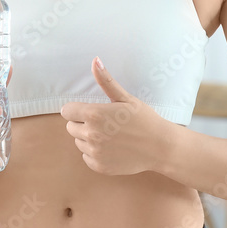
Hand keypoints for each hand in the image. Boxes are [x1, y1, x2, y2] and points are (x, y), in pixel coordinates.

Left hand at [60, 57, 169, 175]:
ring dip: (88, 138)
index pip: (66, 111)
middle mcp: (91, 134)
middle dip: (82, 123)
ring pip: (79, 142)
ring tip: (110, 135)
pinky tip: (112, 148)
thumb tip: (95, 60)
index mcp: (94, 114)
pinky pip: (86, 157)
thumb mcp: (125, 98)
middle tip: (104, 123)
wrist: (160, 147)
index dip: (77, 110)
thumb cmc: (144, 119)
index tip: (90, 111)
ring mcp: (94, 152)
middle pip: (71, 127)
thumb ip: (106, 81)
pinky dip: (95, 153)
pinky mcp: (99, 166)